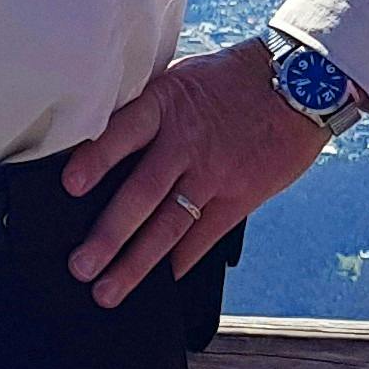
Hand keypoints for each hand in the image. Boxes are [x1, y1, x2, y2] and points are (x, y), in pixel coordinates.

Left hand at [62, 39, 337, 307]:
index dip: (96, 158)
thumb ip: (145, 109)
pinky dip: (180, 262)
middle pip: (142, 194)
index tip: (70, 185)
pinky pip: (204, 236)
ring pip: (169, 226)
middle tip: (80, 266)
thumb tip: (98, 139)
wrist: (298, 84)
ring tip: (108, 290)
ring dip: (136, 263)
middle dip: (109, 235)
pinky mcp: (239, 197)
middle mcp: (186, 142)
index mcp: (164, 104)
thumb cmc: (229, 80)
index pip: (124, 132)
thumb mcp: (180, 78)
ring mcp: (214, 174)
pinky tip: (160, 280)